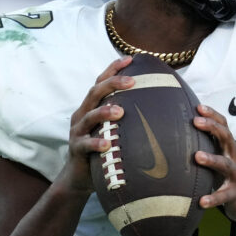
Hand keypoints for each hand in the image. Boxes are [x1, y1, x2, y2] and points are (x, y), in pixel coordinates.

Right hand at [59, 56, 133, 194]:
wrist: (78, 177)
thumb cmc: (102, 151)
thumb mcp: (112, 130)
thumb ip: (126, 118)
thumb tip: (159, 108)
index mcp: (91, 107)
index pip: (101, 82)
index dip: (113, 69)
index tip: (131, 59)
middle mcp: (82, 114)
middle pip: (94, 92)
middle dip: (112, 84)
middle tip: (132, 81)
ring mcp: (77, 131)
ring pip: (89, 116)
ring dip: (104, 112)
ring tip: (120, 111)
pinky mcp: (76, 149)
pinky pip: (85, 144)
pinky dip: (96, 143)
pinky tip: (107, 144)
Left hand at [193, 104, 235, 235]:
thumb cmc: (230, 175)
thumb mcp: (223, 157)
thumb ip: (209, 146)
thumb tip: (181, 132)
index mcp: (229, 147)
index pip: (223, 125)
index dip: (212, 115)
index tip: (198, 107)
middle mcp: (234, 157)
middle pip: (226, 137)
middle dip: (211, 127)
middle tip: (195, 122)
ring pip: (225, 165)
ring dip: (211, 159)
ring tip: (197, 156)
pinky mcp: (235, 194)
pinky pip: (224, 196)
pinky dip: (213, 198)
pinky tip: (201, 201)